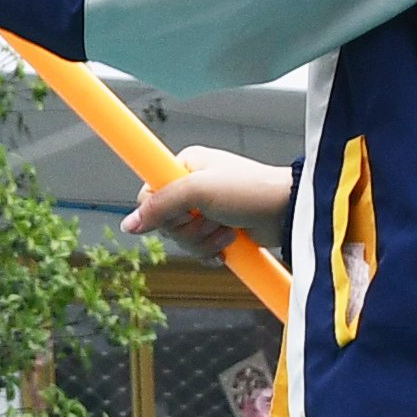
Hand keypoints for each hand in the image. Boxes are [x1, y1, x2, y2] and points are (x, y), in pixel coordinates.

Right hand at [126, 153, 296, 252]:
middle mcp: (192, 187)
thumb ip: (160, 206)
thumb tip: (128, 225)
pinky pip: (198, 249)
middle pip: (164, 222)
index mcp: (184, 166)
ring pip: (181, 239)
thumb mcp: (198, 191)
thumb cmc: (250, 190)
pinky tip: (228, 244)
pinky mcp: (217, 229)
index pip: (148, 194)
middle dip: (189, 228)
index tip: (182, 211)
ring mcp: (205, 210)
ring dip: (204, 240)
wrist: (288, 211)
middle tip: (212, 217)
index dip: (160, 210)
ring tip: (227, 228)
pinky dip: (211, 251)